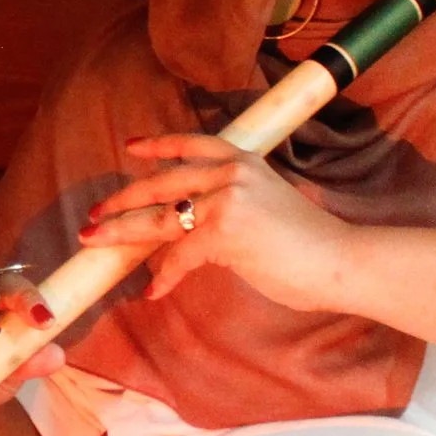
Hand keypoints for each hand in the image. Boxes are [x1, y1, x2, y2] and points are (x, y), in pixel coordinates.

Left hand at [77, 133, 356, 309]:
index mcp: (244, 161)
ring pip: (159, 219)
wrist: (341, 260)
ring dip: (122, 232)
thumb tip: (194, 228)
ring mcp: (227, 200)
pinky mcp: (223, 232)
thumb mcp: (266, 208)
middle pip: (161, 183)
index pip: (192, 144)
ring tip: (95, 241)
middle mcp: (232, 173)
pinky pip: (179, 256)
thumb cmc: (308, 244)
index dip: (158, 146)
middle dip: (121, 200)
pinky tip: (154, 290)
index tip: (130, 148)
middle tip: (94, 214)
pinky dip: (165, 277)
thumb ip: (229, 207)